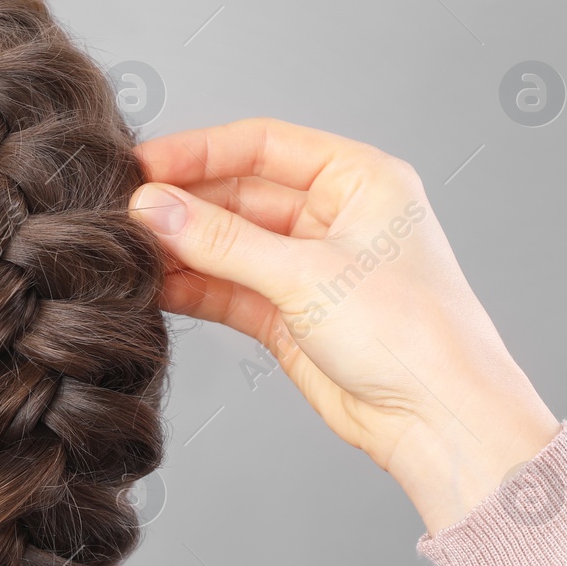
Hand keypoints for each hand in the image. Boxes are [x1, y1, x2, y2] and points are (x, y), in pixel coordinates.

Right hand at [130, 117, 558, 534]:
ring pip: (229, 244)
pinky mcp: (289, 314)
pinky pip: (228, 288)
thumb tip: (152, 209)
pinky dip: (192, 287)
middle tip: (126, 214)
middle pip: (239, 194)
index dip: (198, 151)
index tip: (142, 165)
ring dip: (182, 248)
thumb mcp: (307, 275)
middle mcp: (334, 217)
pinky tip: (154, 286)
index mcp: (359, 180)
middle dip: (183, 205)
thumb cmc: (413, 336)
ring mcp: (309, 267)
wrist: (440, 421)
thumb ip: (222, 241)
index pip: (263, 145)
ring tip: (129, 252)